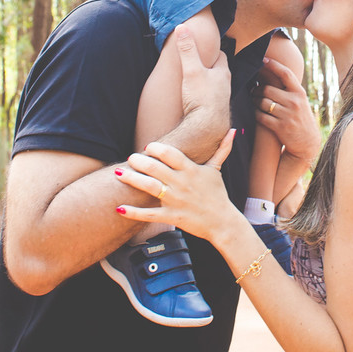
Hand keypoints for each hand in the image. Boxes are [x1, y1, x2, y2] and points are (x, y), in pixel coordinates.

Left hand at [116, 131, 241, 242]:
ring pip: (149, 187)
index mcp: (191, 170)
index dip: (157, 148)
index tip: (148, 147)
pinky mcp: (171, 216)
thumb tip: (233, 131)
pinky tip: (119, 208)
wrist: (222, 222)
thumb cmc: (217, 195)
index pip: (171, 154)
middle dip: (139, 161)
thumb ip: (222, 149)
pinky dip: (133, 212)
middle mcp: (182, 183)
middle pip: (156, 168)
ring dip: (132, 180)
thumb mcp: (217, 170)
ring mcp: (176, 200)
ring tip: (119, 173)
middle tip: (130, 158)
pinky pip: (149, 214)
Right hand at [176, 25, 231, 138]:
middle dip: (211, 67)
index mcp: (222, 73)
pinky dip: (205, 98)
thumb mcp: (191, 70)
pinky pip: (211, 101)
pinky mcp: (215, 113)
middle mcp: (225, 86)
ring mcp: (221, 100)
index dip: (213, 50)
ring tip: (198, 82)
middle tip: (200, 63)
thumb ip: (187, 49)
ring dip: (208, 84)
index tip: (206, 47)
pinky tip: (197, 102)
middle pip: (219, 71)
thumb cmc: (201, 98)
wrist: (207, 129)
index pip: (221, 55)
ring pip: (216, 87)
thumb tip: (181, 26)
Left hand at [256, 56, 320, 164]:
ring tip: (254, 101)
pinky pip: (261, 116)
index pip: (285, 74)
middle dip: (257, 89)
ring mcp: (287, 115)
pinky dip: (256, 113)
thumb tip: (271, 72)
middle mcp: (294, 102)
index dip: (273, 65)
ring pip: (262, 102)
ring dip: (254, 101)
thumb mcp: (300, 101)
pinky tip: (256, 112)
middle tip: (253, 90)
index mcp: (299, 93)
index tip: (262, 59)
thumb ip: (289, 89)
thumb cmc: (301, 118)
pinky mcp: (280, 127)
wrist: (308, 143)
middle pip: (268, 89)